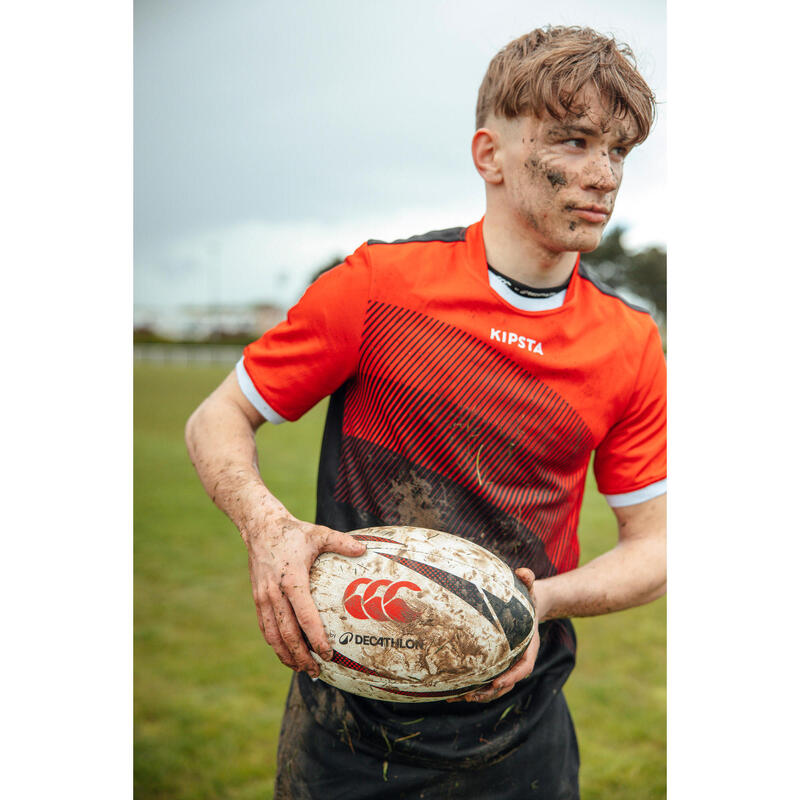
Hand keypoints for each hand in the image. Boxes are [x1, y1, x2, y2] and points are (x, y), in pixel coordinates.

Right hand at [243, 504, 365, 675]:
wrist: (260, 527)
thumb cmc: (293, 533)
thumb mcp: (318, 534)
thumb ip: (341, 542)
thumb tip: (364, 550)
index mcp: (292, 580)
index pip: (305, 616)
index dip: (316, 638)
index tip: (327, 653)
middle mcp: (275, 593)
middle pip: (287, 634)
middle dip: (301, 656)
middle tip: (317, 671)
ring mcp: (263, 598)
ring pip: (273, 636)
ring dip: (286, 656)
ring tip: (302, 669)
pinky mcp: (257, 599)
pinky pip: (265, 628)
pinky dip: (275, 645)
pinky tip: (286, 654)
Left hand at [448, 568, 539, 703]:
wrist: (529, 606)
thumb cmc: (526, 596)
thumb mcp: (529, 587)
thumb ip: (527, 579)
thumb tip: (524, 571)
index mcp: (529, 646)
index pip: (524, 666)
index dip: (512, 676)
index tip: (498, 682)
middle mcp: (519, 659)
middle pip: (508, 683)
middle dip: (490, 692)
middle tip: (471, 695)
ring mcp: (508, 664)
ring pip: (496, 687)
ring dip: (479, 695)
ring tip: (459, 697)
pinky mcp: (497, 664)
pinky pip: (487, 680)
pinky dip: (473, 688)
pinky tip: (453, 691)